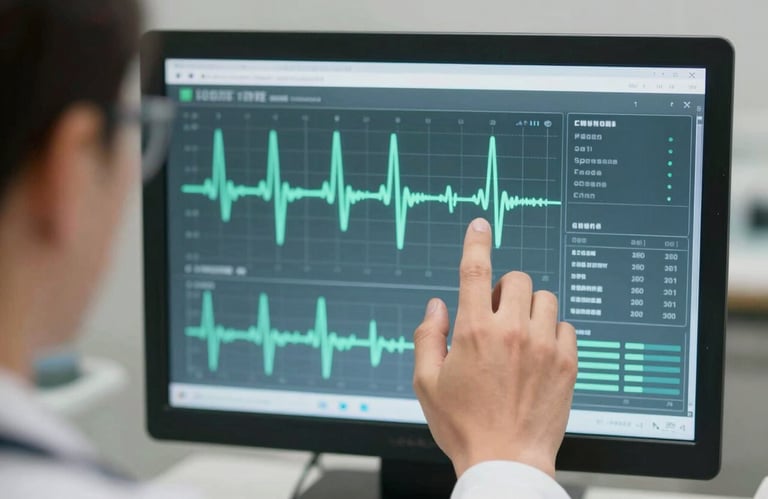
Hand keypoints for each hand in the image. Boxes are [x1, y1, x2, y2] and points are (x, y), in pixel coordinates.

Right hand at [412, 217, 576, 477]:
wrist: (506, 462)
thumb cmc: (463, 425)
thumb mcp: (427, 382)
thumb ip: (428, 336)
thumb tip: (437, 305)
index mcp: (474, 331)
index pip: (475, 270)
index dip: (476, 242)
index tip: (481, 224)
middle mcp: (512, 331)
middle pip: (517, 278)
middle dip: (503, 289)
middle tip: (494, 314)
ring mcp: (543, 345)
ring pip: (544, 298)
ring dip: (529, 307)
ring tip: (518, 334)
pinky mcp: (567, 362)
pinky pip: (565, 325)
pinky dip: (551, 330)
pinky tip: (538, 351)